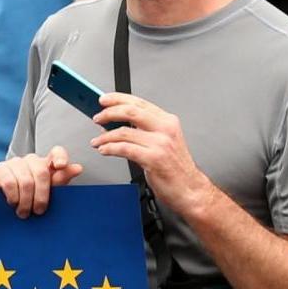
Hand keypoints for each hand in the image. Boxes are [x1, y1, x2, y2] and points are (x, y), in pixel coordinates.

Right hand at [0, 148, 82, 217]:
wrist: (6, 205)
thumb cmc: (31, 198)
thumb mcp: (49, 192)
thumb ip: (61, 180)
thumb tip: (78, 168)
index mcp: (46, 164)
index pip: (56, 152)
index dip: (60, 157)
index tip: (61, 166)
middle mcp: (31, 160)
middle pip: (41, 172)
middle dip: (41, 196)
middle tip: (38, 211)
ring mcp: (14, 163)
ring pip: (26, 181)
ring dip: (26, 201)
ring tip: (25, 212)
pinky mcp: (0, 169)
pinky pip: (10, 183)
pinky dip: (14, 198)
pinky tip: (13, 203)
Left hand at [92, 93, 210, 213]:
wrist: (190, 190)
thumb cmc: (175, 168)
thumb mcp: (163, 141)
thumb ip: (143, 129)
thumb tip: (116, 122)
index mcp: (167, 121)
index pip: (139, 102)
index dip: (117, 99)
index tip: (104, 99)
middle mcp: (165, 129)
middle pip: (130, 111)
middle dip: (108, 113)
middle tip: (97, 117)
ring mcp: (160, 143)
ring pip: (123, 132)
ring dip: (105, 136)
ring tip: (97, 141)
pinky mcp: (154, 158)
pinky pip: (124, 149)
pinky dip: (109, 148)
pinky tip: (104, 150)